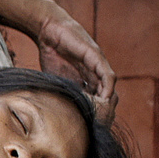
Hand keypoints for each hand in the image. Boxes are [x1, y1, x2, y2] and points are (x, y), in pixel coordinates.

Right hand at [32, 6, 116, 121]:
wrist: (48, 30)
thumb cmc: (50, 53)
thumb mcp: (56, 79)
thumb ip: (61, 93)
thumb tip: (54, 116)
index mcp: (87, 81)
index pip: (97, 101)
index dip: (95, 114)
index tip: (90, 127)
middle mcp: (96, 74)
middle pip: (107, 97)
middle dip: (103, 112)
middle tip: (96, 125)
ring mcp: (98, 65)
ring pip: (110, 88)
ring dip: (107, 103)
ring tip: (101, 116)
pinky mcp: (96, 56)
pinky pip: (107, 75)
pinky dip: (107, 88)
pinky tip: (103, 99)